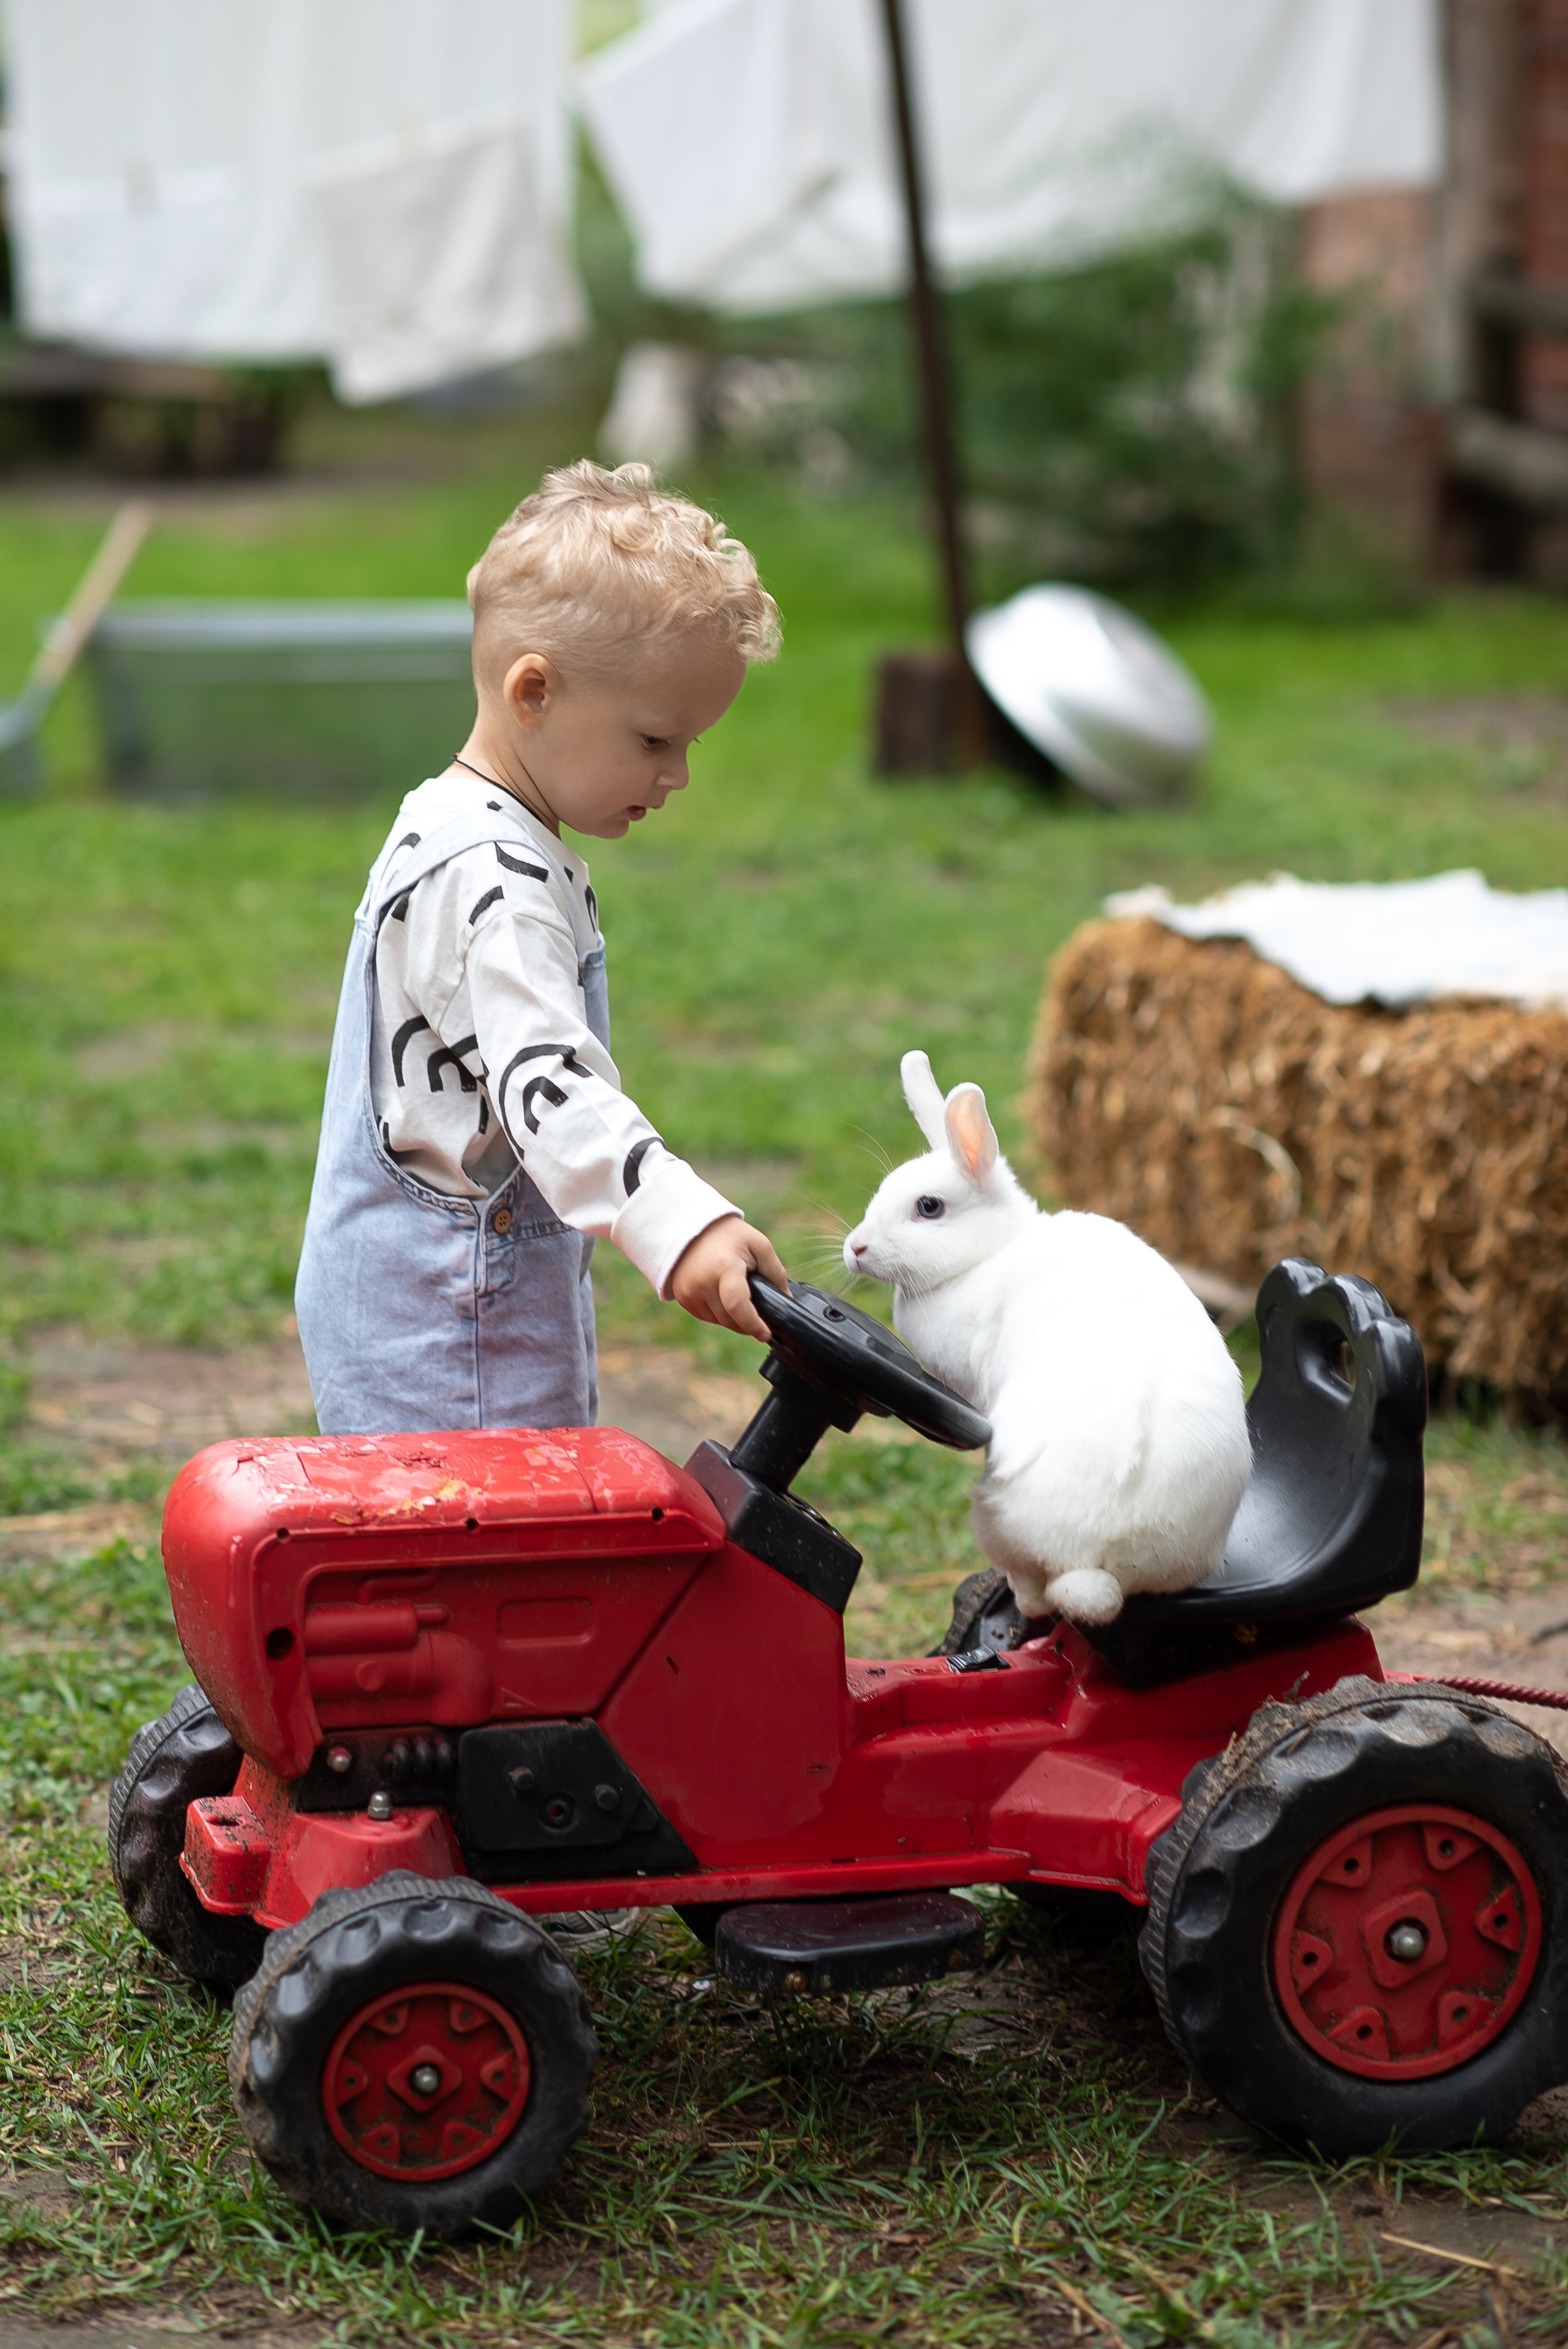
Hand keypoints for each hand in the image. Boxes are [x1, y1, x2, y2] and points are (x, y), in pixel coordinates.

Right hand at [669, 1217, 788, 1341]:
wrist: (692, 1227)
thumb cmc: (730, 1235)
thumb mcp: (759, 1245)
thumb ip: (776, 1273)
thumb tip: (787, 1300)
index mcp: (724, 1268)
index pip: (737, 1306)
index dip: (753, 1324)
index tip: (766, 1334)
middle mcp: (702, 1283)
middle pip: (729, 1319)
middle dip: (747, 1323)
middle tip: (760, 1317)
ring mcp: (688, 1291)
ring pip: (718, 1320)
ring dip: (733, 1318)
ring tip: (741, 1299)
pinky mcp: (681, 1296)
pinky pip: (705, 1316)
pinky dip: (719, 1313)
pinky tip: (724, 1297)